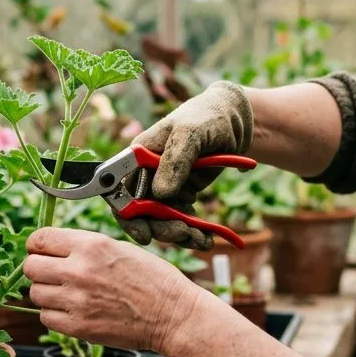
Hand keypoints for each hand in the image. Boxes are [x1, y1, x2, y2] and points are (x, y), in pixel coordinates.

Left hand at [24, 227, 209, 353]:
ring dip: (47, 293)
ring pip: (35, 294)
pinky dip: (55, 315)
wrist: (172, 315)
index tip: (41, 251)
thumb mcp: (117, 247)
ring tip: (68, 294)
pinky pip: (46, 318)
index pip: (39, 239)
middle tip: (53, 274)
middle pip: (30, 267)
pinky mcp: (77, 327)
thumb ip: (82, 246)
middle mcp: (78, 271)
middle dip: (38, 269)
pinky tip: (74, 310)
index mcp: (90, 245)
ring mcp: (76, 301)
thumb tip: (50, 248)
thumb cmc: (151, 279)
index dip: (37, 245)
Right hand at [120, 81, 252, 248]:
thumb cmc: (208, 117)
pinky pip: (180, 220)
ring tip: (203, 239)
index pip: (120, 191)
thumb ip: (175, 160)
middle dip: (161, 228)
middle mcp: (146, 174)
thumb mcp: (191, 133)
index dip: (127, 216)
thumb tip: (160, 193)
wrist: (235, 121)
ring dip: (180, 234)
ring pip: (162, 221)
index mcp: (138, 157)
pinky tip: (207, 237)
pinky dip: (192, 232)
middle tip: (184, 233)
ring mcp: (164, 186)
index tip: (145, 234)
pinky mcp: (181, 195)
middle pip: (142, 213)